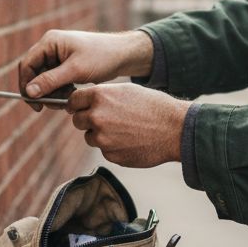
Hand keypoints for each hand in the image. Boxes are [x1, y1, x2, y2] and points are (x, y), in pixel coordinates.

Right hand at [17, 30, 153, 111]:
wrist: (124, 55)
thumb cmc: (102, 57)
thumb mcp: (75, 70)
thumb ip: (51, 81)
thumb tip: (29, 92)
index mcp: (49, 42)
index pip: (27, 65)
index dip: (26, 85)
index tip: (35, 104)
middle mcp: (51, 47)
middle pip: (34, 74)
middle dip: (43, 91)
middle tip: (54, 105)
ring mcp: (58, 56)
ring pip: (45, 80)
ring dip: (53, 93)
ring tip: (67, 100)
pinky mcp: (66, 65)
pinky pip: (55, 81)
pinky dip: (61, 91)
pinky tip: (72, 95)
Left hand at [66, 83, 188, 167]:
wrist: (174, 129)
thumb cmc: (154, 106)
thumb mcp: (126, 91)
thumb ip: (103, 96)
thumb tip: (86, 103)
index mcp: (100, 97)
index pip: (73, 101)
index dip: (77, 104)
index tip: (80, 108)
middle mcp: (97, 117)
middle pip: (77, 121)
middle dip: (87, 120)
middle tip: (106, 120)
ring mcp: (103, 139)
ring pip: (90, 137)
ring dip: (100, 135)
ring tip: (124, 130)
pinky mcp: (111, 155)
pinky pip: (105, 150)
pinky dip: (113, 147)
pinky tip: (131, 140)